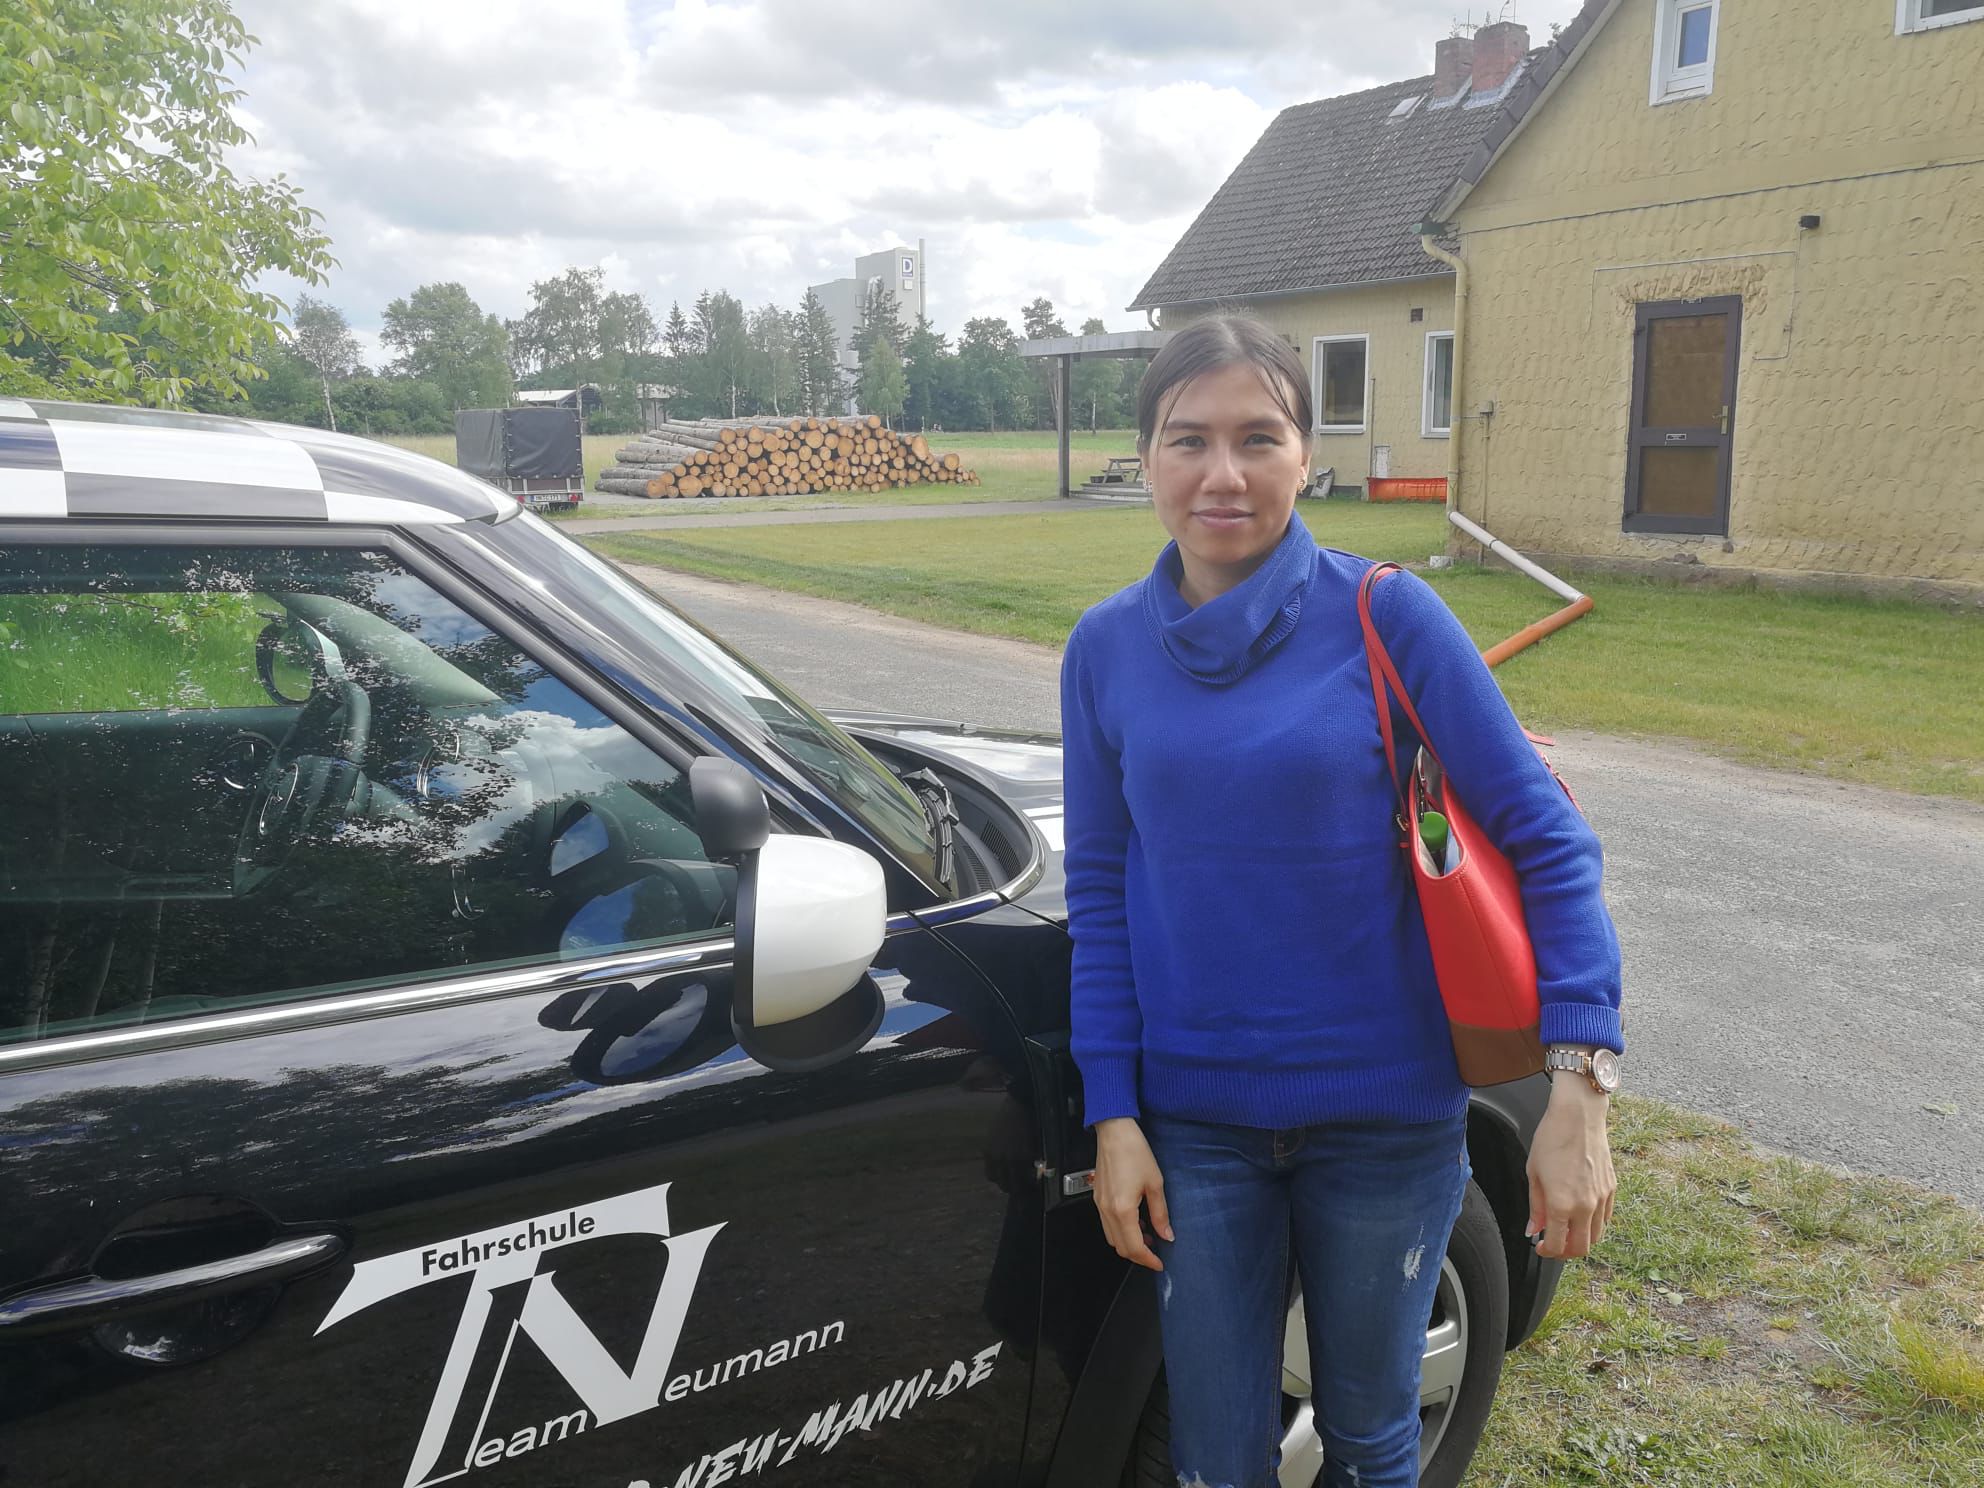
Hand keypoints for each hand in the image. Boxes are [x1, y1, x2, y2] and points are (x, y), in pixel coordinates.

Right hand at [1094, 1117, 1171, 1270]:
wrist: (1115, 1131)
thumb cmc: (1134, 1152)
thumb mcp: (1155, 1183)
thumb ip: (1160, 1213)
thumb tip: (1167, 1234)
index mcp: (1122, 1210)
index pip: (1134, 1247)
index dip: (1148, 1260)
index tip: (1159, 1264)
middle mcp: (1107, 1211)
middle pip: (1120, 1247)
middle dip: (1138, 1255)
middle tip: (1156, 1253)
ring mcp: (1099, 1205)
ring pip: (1112, 1237)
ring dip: (1129, 1243)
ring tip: (1148, 1237)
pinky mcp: (1097, 1198)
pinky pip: (1107, 1224)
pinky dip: (1121, 1230)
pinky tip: (1136, 1222)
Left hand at [1525, 1076, 1615, 1259]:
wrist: (1579, 1116)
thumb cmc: (1552, 1138)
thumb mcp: (1533, 1173)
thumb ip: (1535, 1207)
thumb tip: (1534, 1229)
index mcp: (1561, 1204)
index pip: (1557, 1246)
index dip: (1546, 1252)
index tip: (1540, 1247)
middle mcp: (1585, 1206)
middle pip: (1581, 1249)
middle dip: (1565, 1253)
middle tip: (1553, 1244)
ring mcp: (1602, 1199)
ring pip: (1596, 1237)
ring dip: (1581, 1241)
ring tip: (1566, 1231)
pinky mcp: (1612, 1190)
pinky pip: (1605, 1219)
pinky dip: (1593, 1225)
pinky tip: (1580, 1216)